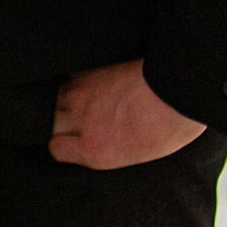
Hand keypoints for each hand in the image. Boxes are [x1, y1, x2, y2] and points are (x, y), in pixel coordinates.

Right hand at [50, 60, 205, 168]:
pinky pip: (66, 78)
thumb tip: (94, 143)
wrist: (176, 90)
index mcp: (93, 150)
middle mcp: (80, 123)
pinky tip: (88, 82)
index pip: (56, 148)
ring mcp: (78, 95)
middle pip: (49, 123)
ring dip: (63, 100)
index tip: (71, 142)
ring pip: (53, 98)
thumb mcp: (137, 154)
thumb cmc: (169, 127)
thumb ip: (106, 149)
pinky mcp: (84, 73)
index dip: (63, 144)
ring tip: (81, 99)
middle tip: (75, 121)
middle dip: (58, 123)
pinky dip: (72, 81)